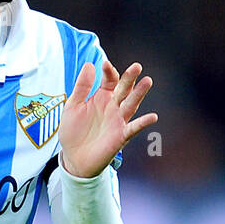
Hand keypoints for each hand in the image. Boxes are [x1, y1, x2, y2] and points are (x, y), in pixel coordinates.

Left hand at [58, 59, 156, 178]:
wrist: (73, 159)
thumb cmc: (73, 132)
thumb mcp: (72, 107)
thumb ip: (82, 87)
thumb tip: (90, 64)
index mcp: (102, 96)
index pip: (110, 80)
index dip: (108, 72)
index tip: (105, 64)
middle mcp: (113, 106)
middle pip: (124, 89)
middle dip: (129, 78)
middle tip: (136, 66)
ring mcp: (118, 120)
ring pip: (131, 104)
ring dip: (139, 94)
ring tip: (147, 81)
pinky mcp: (121, 136)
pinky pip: (134, 128)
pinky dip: (143, 123)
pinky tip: (152, 117)